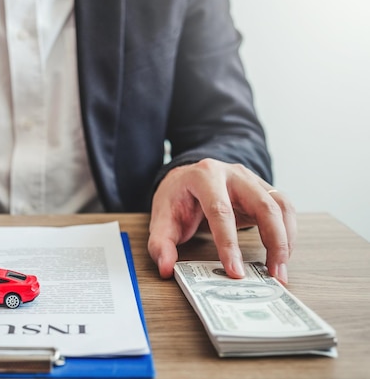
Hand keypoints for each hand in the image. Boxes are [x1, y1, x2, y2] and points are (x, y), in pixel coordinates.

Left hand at [147, 158, 295, 283]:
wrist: (187, 178)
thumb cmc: (177, 198)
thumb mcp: (161, 218)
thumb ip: (160, 243)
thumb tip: (166, 269)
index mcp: (204, 176)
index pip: (220, 210)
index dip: (229, 243)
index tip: (235, 271)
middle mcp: (233, 174)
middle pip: (263, 205)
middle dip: (273, 242)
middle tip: (274, 275)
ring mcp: (252, 179)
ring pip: (281, 206)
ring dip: (286, 240)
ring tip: (280, 270)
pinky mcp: (264, 189)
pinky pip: (284, 209)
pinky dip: (288, 233)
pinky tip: (281, 255)